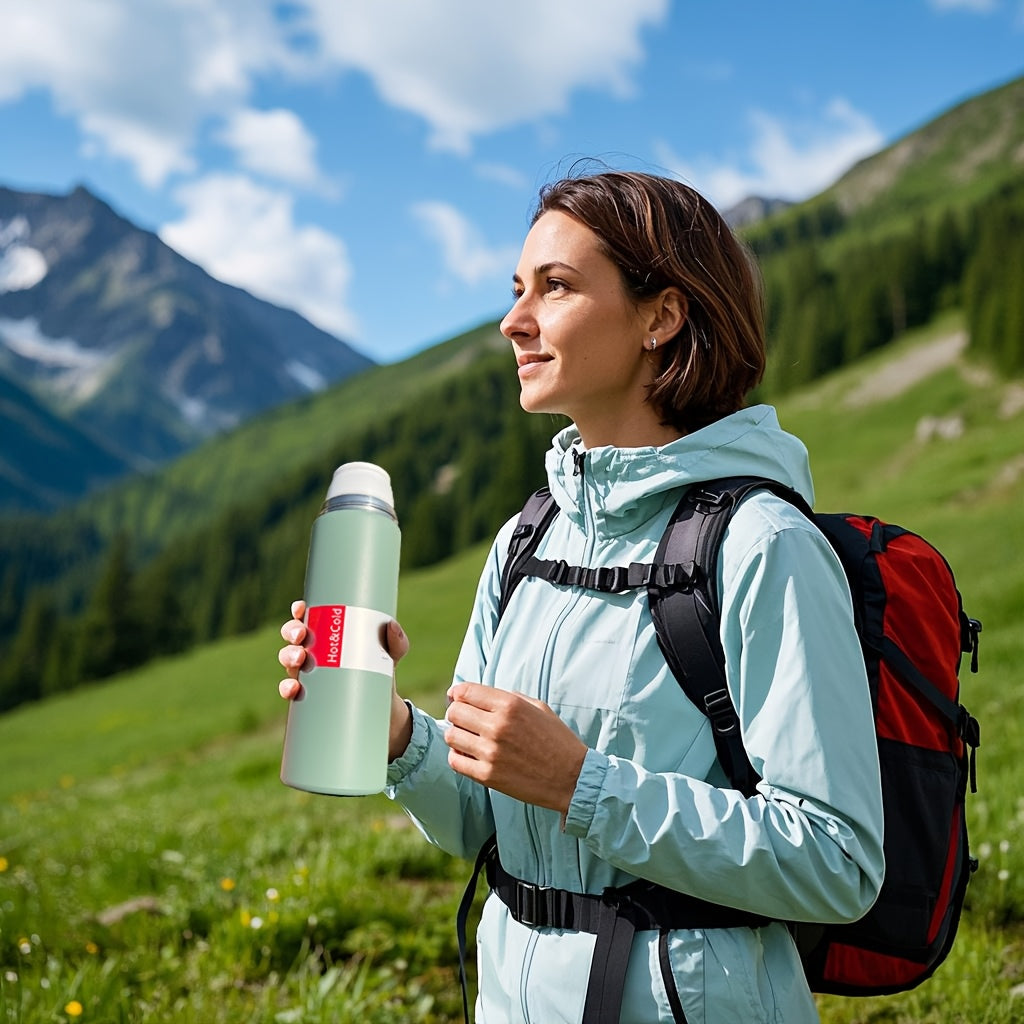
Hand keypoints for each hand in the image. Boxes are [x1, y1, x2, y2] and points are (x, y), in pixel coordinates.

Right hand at [277, 599, 412, 759]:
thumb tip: (392, 626)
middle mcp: (314, 649)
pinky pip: (290, 689)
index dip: (299, 610)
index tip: (300, 608)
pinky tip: (293, 688)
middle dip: (292, 632)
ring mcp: (308, 671)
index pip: (308, 616)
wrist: (382, 707)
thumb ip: (396, 641)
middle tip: (302, 636)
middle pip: (293, 634)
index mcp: (329, 632)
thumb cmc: (381, 669)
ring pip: (288, 658)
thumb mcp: (392, 653)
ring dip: (288, 656)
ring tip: (299, 660)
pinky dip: (287, 688)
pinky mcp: (307, 694)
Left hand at [444, 682, 587, 813]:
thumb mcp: (538, 707)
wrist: (572, 778)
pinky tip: (470, 756)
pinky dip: (458, 757)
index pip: (465, 691)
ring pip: (451, 736)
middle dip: (457, 713)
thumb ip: (508, 697)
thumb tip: (477, 695)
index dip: (457, 694)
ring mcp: (491, 752)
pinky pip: (455, 761)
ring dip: (457, 735)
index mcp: (510, 705)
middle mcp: (498, 726)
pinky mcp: (488, 776)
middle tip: (466, 721)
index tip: (457, 698)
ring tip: (469, 739)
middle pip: (454, 712)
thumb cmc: (556, 740)